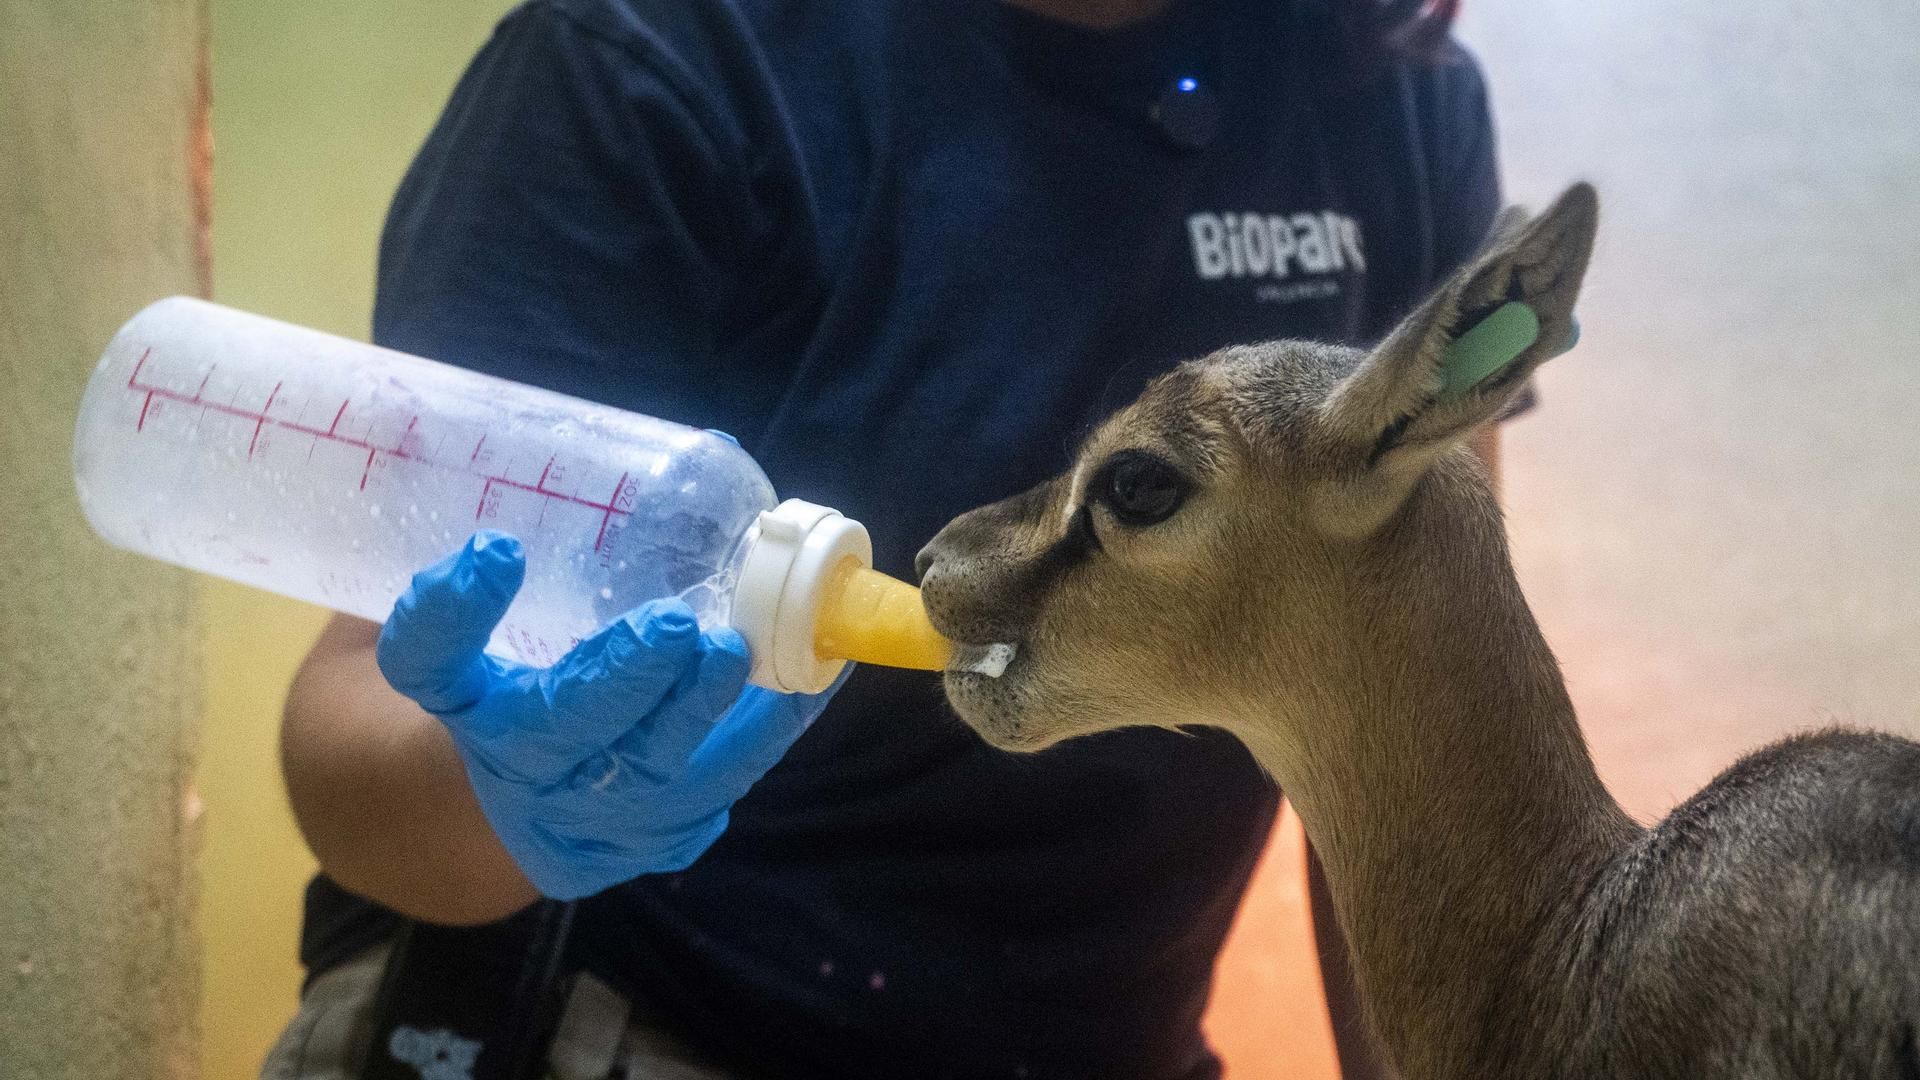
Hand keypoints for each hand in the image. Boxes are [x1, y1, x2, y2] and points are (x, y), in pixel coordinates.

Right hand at [375, 531, 839, 899]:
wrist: (522, 806)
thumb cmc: (528, 679)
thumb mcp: (509, 624)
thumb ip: (554, 551)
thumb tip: (685, 449)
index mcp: (460, 701)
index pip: (426, 661)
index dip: (450, 611)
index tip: (498, 547)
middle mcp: (511, 765)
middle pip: (556, 727)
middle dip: (622, 677)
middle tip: (676, 622)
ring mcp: (582, 820)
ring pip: (647, 776)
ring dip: (704, 714)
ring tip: (740, 655)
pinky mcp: (646, 846)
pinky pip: (709, 798)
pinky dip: (759, 739)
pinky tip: (801, 686)